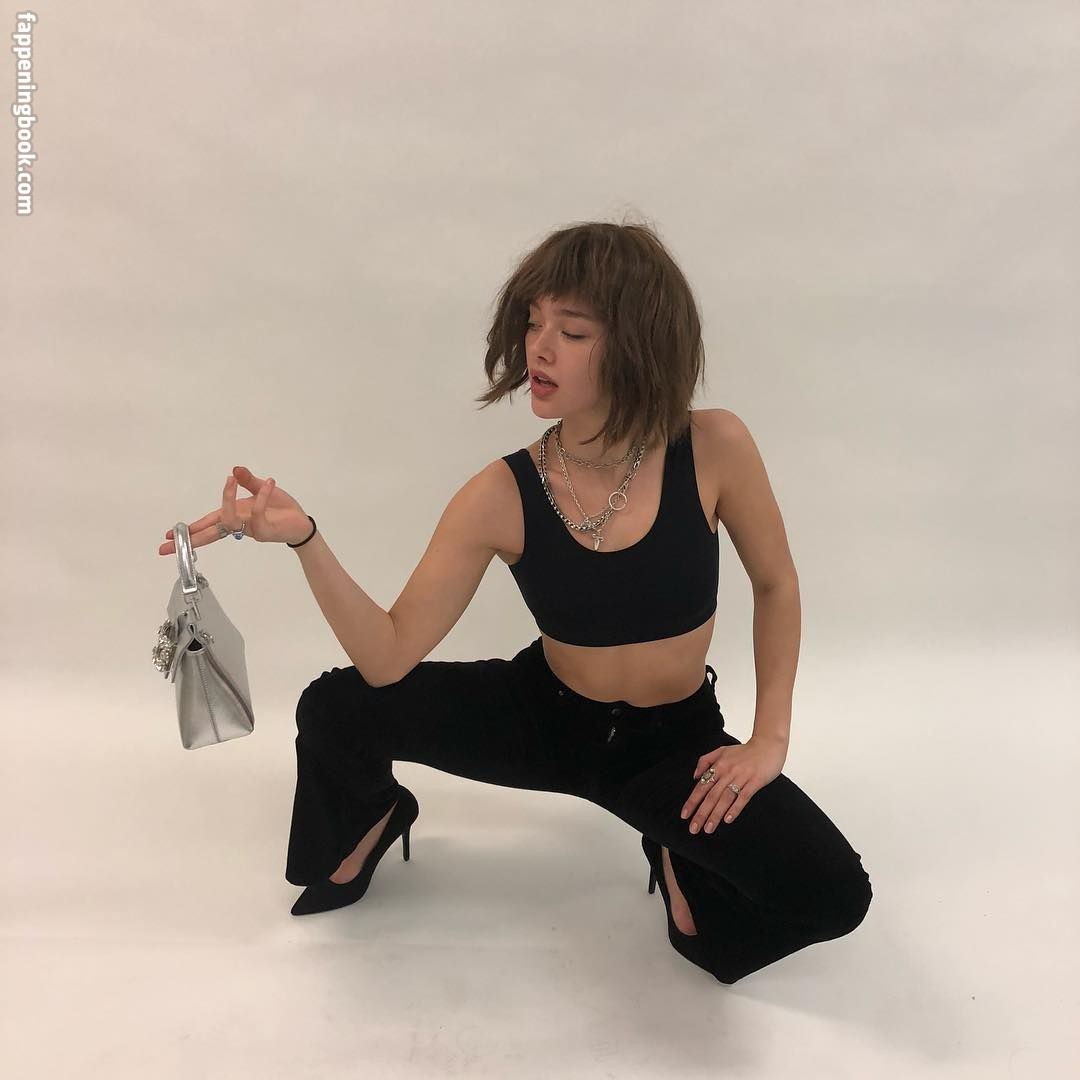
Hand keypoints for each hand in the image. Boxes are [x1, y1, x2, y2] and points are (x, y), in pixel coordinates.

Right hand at [157, 465, 309, 554]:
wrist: (302, 522)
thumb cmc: (282, 509)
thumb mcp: (263, 490)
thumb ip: (248, 481)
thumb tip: (235, 469)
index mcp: (235, 516)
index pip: (208, 524)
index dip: (190, 530)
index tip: (169, 538)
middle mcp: (240, 525)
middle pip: (210, 533)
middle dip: (190, 538)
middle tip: (167, 546)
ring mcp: (252, 530)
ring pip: (229, 521)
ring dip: (227, 500)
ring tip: (231, 480)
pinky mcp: (266, 531)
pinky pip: (258, 514)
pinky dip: (262, 497)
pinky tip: (269, 483)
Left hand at [681, 735, 787, 830]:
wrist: (768, 745)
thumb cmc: (744, 751)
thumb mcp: (721, 750)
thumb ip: (705, 761)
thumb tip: (695, 776)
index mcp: (718, 765)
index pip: (701, 786)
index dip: (692, 801)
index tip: (684, 815)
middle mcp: (727, 772)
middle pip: (711, 796)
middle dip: (701, 813)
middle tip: (694, 828)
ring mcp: (741, 777)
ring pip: (725, 798)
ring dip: (715, 815)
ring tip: (708, 828)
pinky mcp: (755, 781)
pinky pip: (743, 797)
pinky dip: (735, 808)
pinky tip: (728, 819)